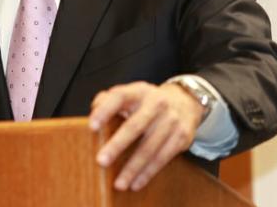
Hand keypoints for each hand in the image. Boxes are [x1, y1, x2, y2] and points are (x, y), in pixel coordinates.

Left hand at [88, 81, 203, 190]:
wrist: (185, 102)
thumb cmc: (146, 102)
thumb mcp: (130, 94)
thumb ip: (108, 101)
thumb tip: (94, 113)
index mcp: (138, 91)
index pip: (119, 97)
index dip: (105, 111)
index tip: (92, 127)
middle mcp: (156, 103)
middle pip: (135, 126)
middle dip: (117, 145)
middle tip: (101, 161)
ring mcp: (171, 120)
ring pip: (150, 148)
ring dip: (133, 168)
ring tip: (119, 183)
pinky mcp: (181, 137)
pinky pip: (163, 158)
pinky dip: (148, 173)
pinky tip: (136, 183)